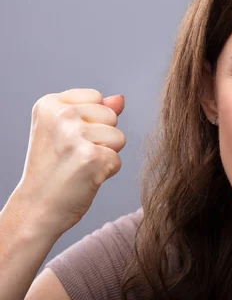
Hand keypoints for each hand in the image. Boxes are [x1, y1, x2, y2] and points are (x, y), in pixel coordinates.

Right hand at [10, 88, 125, 237]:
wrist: (35, 208)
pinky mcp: (91, 157)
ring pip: (118, 137)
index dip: (90, 121)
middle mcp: (61, 115)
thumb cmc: (52, 169)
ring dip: (105, 155)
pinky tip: (84, 178)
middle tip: (73, 155)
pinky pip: (117, 159)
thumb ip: (94, 111)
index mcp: (50, 103)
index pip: (97, 98)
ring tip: (78, 166)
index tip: (67, 139)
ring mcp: (76, 136)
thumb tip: (120, 98)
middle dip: (101, 137)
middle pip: (111, 116)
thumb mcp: (66, 132)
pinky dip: (106, 172)